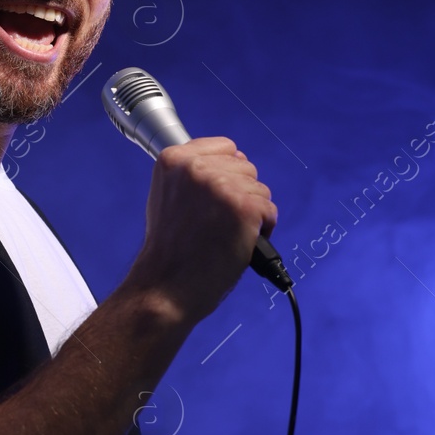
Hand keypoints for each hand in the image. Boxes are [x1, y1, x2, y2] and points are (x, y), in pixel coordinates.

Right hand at [121, 137, 276, 324]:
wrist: (165, 287)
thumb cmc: (169, 249)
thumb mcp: (166, 196)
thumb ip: (193, 175)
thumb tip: (233, 161)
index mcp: (173, 159)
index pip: (225, 147)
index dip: (226, 174)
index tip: (213, 199)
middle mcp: (196, 167)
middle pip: (246, 167)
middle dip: (239, 194)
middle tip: (214, 224)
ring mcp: (221, 186)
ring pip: (260, 189)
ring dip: (250, 213)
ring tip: (223, 235)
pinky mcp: (243, 207)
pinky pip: (269, 211)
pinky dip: (261, 229)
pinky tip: (238, 242)